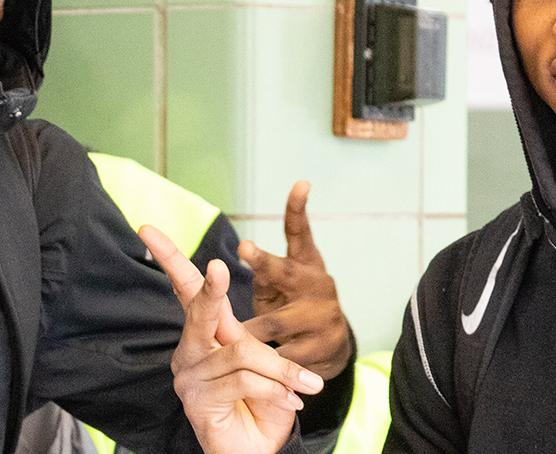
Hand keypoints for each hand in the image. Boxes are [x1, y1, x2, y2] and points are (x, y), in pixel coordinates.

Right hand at [142, 224, 324, 453]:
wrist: (254, 452)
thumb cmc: (260, 408)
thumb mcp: (269, 372)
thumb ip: (264, 356)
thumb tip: (271, 353)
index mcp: (205, 336)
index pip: (185, 291)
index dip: (170, 260)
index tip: (148, 230)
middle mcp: (190, 352)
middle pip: (200, 311)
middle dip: (212, 289)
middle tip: (218, 267)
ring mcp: (189, 377)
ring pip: (242, 355)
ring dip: (281, 370)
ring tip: (305, 387)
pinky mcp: (197, 401)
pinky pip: (244, 382)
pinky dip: (277, 390)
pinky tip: (292, 402)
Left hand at [239, 181, 352, 379]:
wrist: (331, 349)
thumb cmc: (292, 304)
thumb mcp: (280, 282)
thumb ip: (265, 266)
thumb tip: (241, 246)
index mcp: (305, 264)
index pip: (301, 232)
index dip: (298, 208)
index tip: (300, 183)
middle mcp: (318, 284)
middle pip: (286, 273)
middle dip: (264, 262)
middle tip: (245, 248)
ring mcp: (323, 316)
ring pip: (275, 324)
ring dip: (248, 331)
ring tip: (224, 334)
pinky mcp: (324, 348)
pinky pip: (284, 358)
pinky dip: (264, 366)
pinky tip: (250, 372)